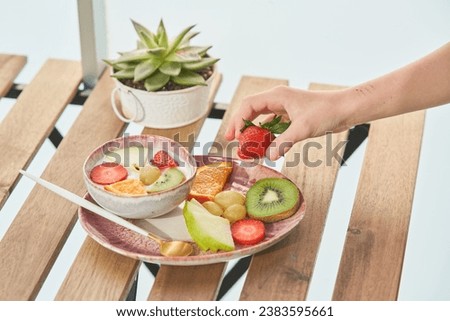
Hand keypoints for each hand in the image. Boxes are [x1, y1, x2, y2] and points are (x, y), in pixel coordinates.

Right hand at [225, 85, 349, 159]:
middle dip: (240, 125)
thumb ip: (283, 142)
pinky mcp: (290, 117)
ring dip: (252, 132)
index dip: (238, 120)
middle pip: (250, 110)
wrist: (345, 110)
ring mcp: (284, 108)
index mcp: (277, 96)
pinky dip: (266, 136)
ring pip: (261, 119)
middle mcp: (277, 100)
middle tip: (230, 140)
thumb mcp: (303, 128)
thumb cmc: (326, 112)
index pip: (249, 105)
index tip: (235, 136)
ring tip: (244, 145)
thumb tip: (267, 156)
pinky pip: (272, 126)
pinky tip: (263, 147)